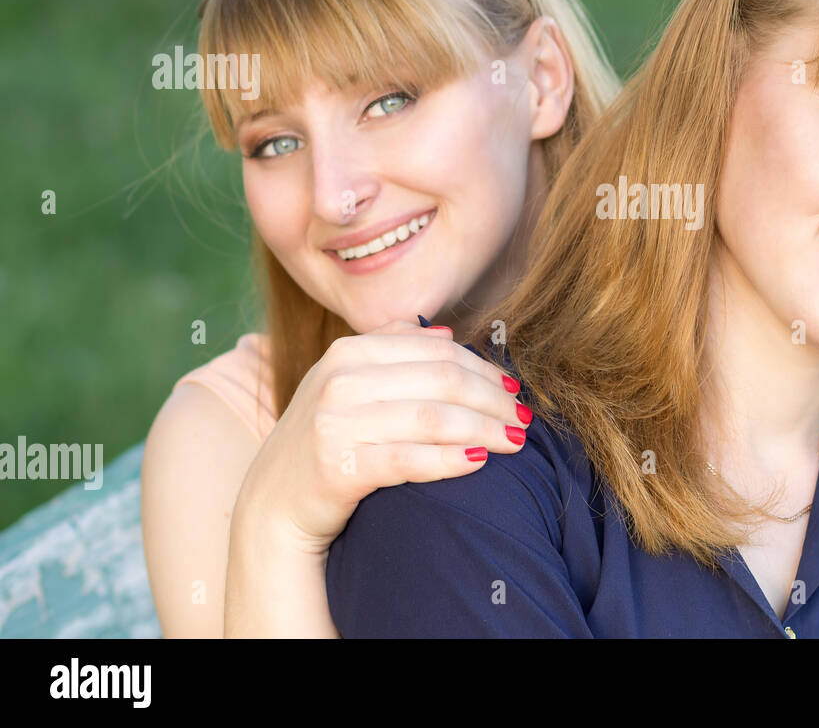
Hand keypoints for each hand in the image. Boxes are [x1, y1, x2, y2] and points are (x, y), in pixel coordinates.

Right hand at [231, 319, 529, 555]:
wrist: (273, 504)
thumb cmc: (326, 442)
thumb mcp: (348, 385)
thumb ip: (393, 352)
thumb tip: (450, 334)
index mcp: (350, 351)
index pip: (439, 353)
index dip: (485, 370)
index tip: (516, 390)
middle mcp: (340, 378)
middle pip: (442, 381)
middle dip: (493, 399)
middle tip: (525, 419)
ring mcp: (337, 421)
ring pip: (433, 417)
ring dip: (484, 429)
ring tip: (515, 442)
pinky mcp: (339, 465)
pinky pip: (410, 459)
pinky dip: (451, 459)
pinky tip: (479, 462)